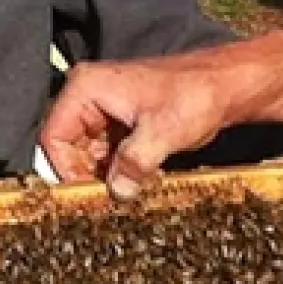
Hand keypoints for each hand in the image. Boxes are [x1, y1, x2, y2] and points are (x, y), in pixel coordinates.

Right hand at [41, 57, 239, 197]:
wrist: (228, 85)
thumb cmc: (196, 94)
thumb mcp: (162, 132)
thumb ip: (134, 164)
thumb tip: (117, 193)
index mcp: (87, 88)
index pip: (54, 138)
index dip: (68, 171)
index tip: (90, 195)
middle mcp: (90, 96)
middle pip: (69, 149)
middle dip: (89, 175)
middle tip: (112, 198)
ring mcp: (106, 109)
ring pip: (90, 154)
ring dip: (108, 176)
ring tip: (129, 190)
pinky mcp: (124, 122)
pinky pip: (109, 153)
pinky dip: (121, 170)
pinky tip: (139, 180)